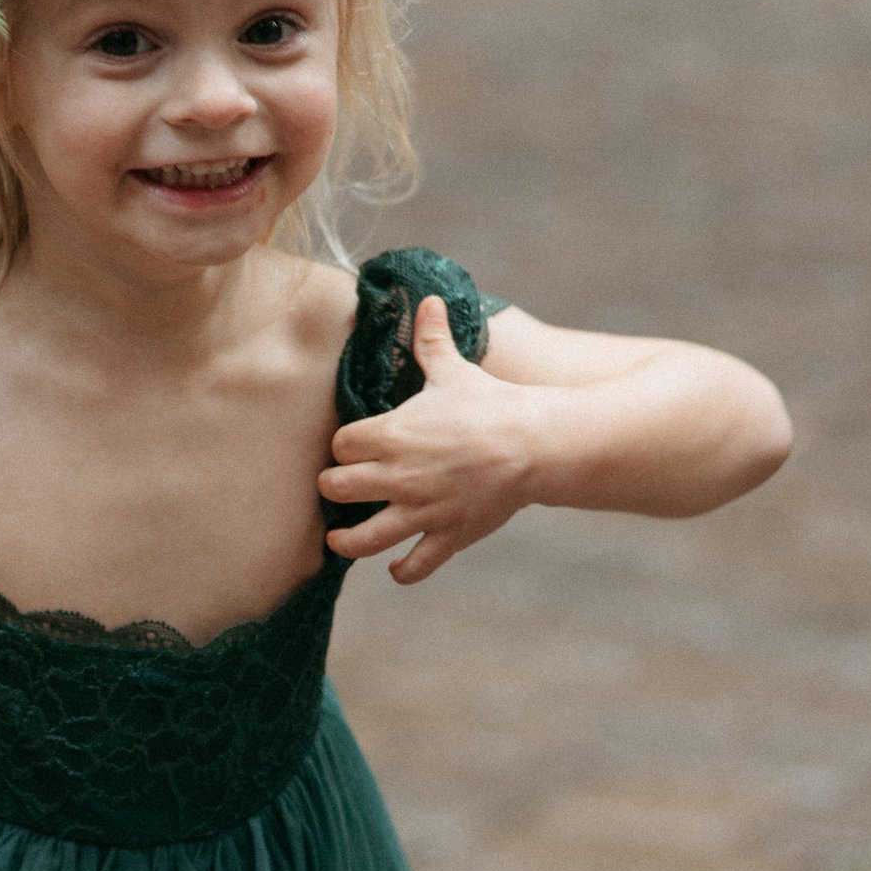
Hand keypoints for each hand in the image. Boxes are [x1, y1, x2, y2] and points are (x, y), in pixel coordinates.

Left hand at [318, 293, 554, 582]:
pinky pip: (414, 565)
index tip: (350, 449)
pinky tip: (397, 566)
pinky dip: (402, 570)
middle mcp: (398, 475)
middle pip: (336, 488)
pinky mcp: (447, 534)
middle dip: (334, 488)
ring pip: (362, 538)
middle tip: (340, 487)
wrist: (536, 443)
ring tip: (339, 539)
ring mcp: (421, 509)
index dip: (343, 448)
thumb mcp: (455, 370)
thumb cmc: (492, 403)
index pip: (340, 446)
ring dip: (345, 540)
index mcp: (392, 434)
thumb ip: (432, 340)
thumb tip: (427, 300)